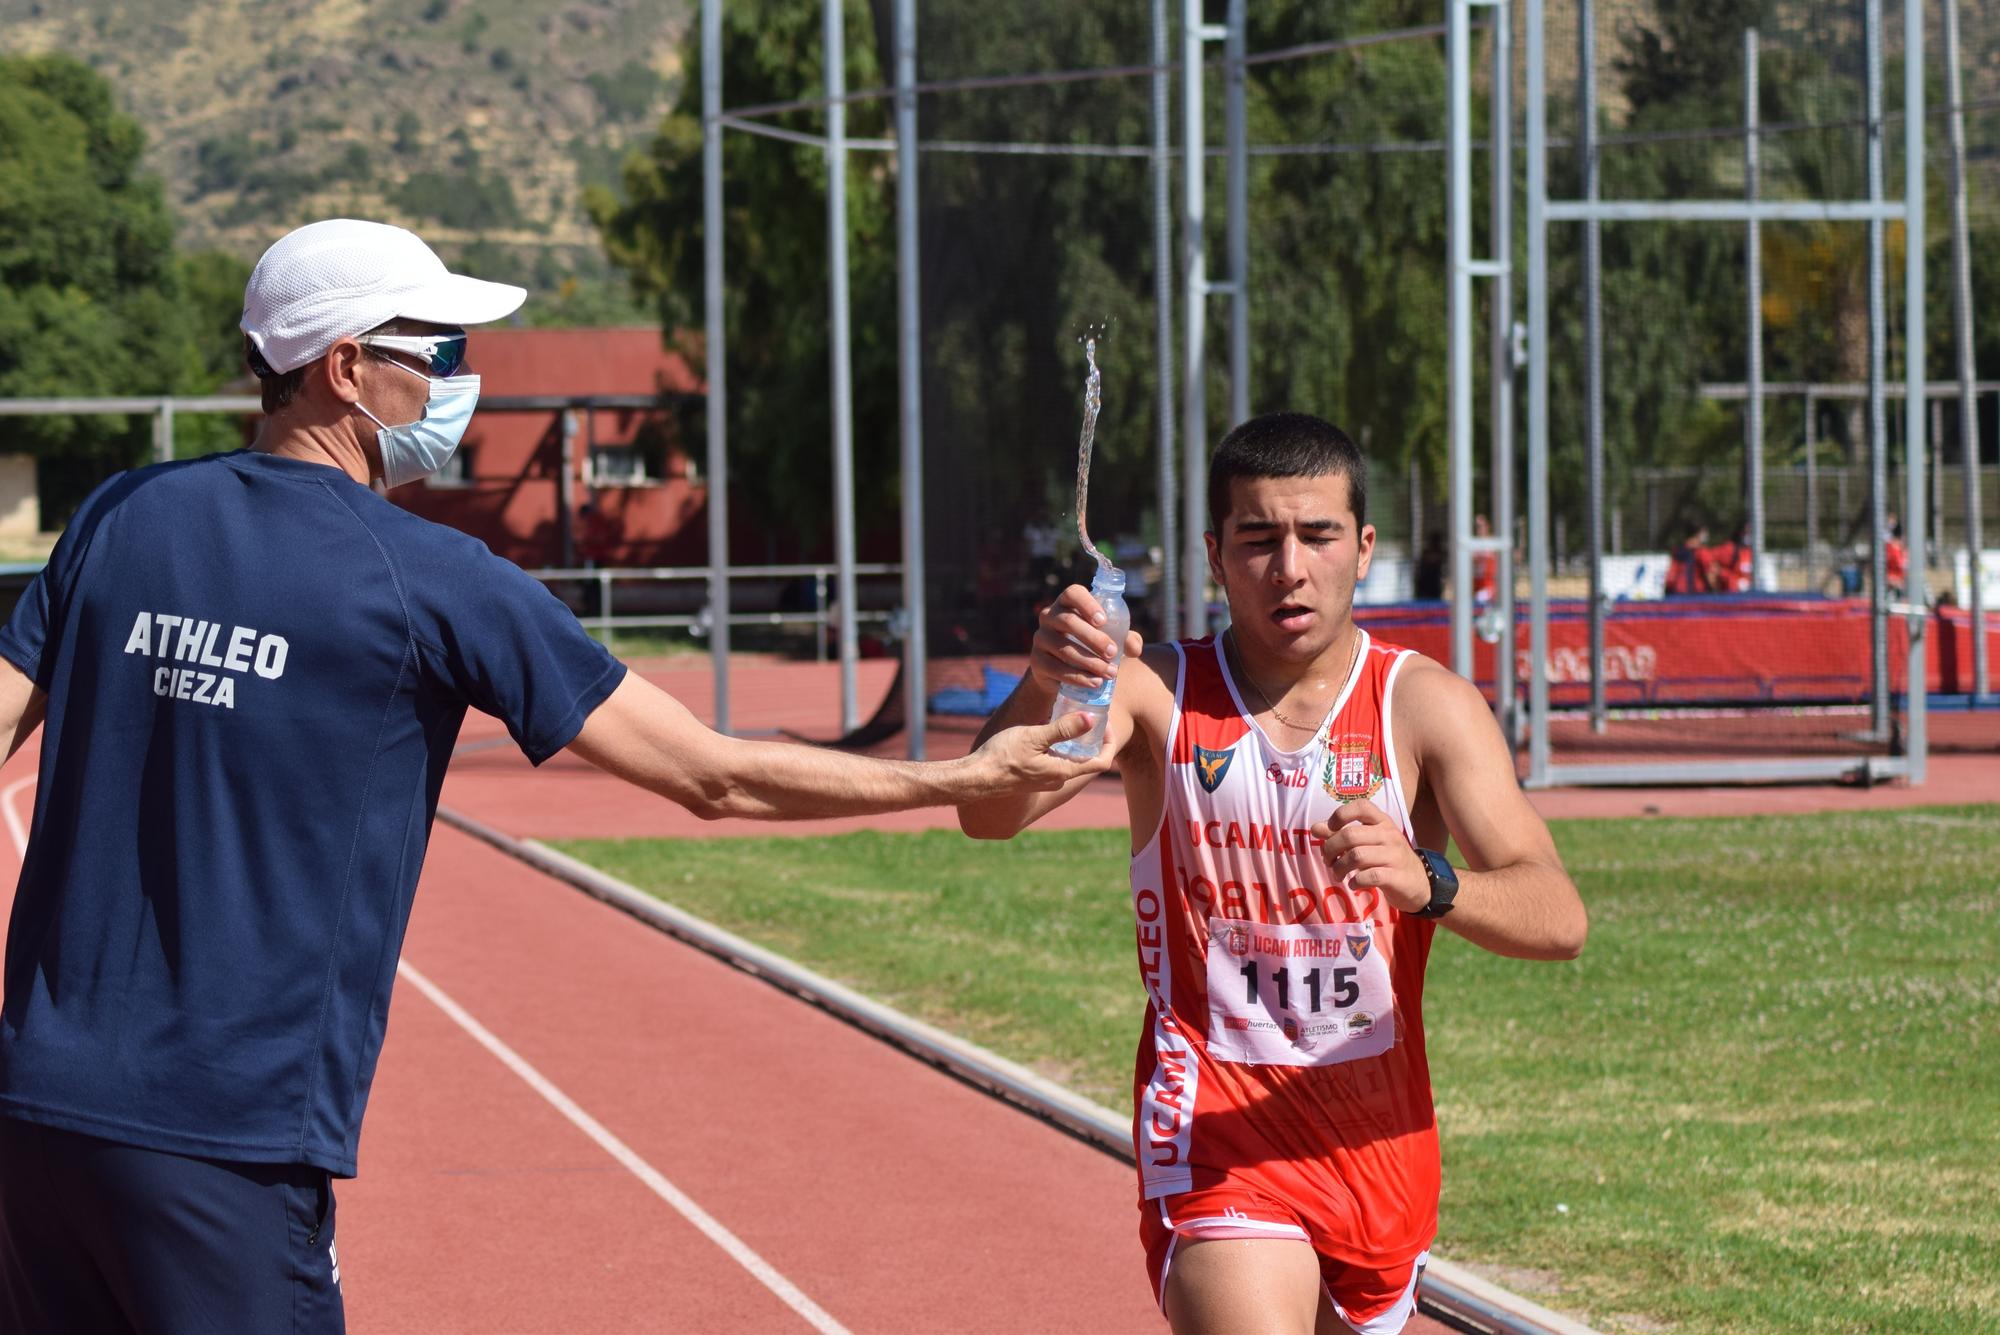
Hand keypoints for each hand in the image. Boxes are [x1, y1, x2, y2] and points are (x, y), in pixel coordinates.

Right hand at [969, 710, 1115, 794]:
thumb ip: (1063, 729)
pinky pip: (1055, 760)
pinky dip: (1058, 745)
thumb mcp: (1034, 737)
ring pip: (1070, 758)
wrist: (976, 778)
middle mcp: (1059, 778)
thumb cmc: (1003, 757)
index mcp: (1064, 771)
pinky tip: (1044, 728)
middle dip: (1090, 736)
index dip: (1109, 741)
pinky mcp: (1034, 777)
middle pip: (1087, 758)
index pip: (1101, 761)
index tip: (1103, 722)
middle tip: (1086, 713)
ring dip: (1072, 739)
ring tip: (1065, 716)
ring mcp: (1046, 779)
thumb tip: (1091, 719)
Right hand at [1030, 584, 1144, 694]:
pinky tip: (1095, 682)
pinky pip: (1056, 668)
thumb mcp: (1110, 638)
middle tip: (1112, 653)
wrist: (1063, 671)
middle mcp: (1049, 616)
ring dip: (1090, 662)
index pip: (1072, 594)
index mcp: (1067, 603)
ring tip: (1110, 673)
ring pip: (1064, 648)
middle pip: (1069, 622)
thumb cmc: (1091, 646)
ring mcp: (1040, 638)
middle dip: (1094, 639)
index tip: (1104, 621)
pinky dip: (1078, 677)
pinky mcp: (1036, 661)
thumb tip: (1134, 649)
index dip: (1087, 604)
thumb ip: (1126, 639)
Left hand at [1311, 799, 1429, 914]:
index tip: (1330, 829)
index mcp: (1382, 822)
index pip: (1361, 806)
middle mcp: (1389, 835)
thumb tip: (1315, 828)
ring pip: (1356, 856)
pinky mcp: (1397, 876)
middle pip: (1350, 835)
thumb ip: (1341, 834)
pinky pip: (1369, 876)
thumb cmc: (1387, 860)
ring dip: (1339, 867)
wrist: (1420, 884)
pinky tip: (1353, 885)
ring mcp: (1395, 855)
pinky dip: (1355, 882)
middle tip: (1328, 861)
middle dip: (1331, 849)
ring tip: (1338, 875)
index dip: (1340, 815)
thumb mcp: (1367, 843)